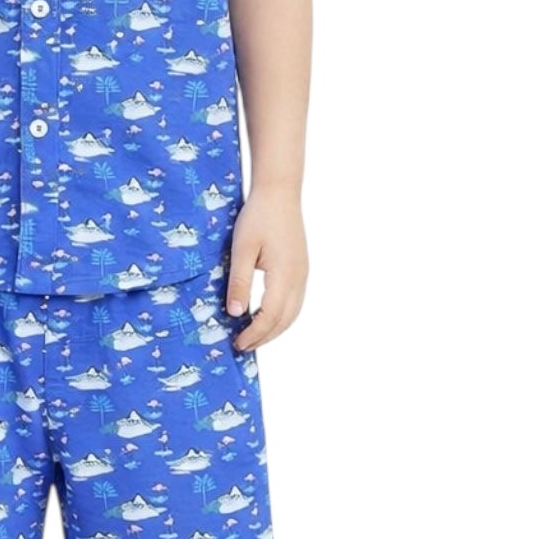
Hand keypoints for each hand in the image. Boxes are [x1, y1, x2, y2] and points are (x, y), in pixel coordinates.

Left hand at [223, 191, 307, 350]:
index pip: (271, 316)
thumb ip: (239, 282)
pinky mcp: (301, 267)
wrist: (280, 192)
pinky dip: (282, 315)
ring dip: (275, 328)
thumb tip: (235, 313)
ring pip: (293, 312)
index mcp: (284, 275)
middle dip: (265, 337)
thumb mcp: (241, 249)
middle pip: (285, 320)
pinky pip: (295, 301)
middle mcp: (299, 278)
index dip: (255, 334)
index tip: (238, 344)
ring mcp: (303, 273)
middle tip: (243, 346)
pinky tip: (266, 315)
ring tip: (253, 335)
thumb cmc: (258, 216)